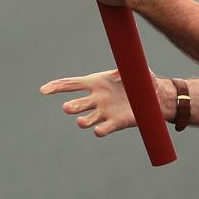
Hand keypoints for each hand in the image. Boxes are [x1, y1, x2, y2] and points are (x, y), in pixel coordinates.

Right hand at [42, 70, 178, 136]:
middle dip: (71, 107)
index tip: (43, 90)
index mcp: (96, 82)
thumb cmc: (142, 80)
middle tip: (67, 108)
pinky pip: (103, 128)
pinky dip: (100, 130)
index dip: (57, 87)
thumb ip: (130, 67)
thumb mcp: (137, 69)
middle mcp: (96, 98)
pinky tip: (98, 130)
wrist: (155, 97)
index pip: (71, 84)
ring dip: (83, 121)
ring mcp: (104, 112)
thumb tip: (124, 69)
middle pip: (77, 104)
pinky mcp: (115, 123)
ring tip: (82, 122)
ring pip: (87, 119)